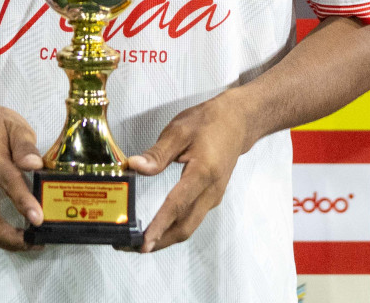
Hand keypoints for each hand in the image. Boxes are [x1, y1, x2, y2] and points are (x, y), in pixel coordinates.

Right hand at [0, 95, 44, 251]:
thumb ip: (25, 145)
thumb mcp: (12, 123)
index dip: (23, 201)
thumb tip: (36, 166)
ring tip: (28, 241)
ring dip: (4, 241)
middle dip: (10, 238)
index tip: (38, 219)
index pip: (7, 180)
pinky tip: (14, 233)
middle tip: (35, 240)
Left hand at [125, 96, 251, 251]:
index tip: (143, 242)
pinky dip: (174, 228)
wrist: (237, 121)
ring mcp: (213, 197)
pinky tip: (159, 227)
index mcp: (203, 172)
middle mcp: (211, 191)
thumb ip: (157, 153)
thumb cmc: (208, 123)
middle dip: (159, 241)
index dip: (159, 225)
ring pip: (189, 226)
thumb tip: (134, 167)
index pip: (178, 205)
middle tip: (132, 247)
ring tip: (140, 242)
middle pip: (185, 226)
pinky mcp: (211, 198)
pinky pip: (192, 219)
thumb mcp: (179, 130)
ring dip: (166, 238)